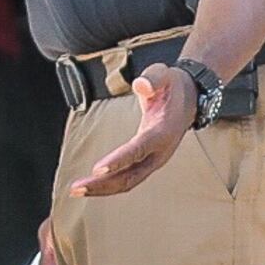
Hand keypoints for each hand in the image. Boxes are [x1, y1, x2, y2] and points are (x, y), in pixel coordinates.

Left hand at [70, 66, 193, 197]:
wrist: (188, 99)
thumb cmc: (171, 87)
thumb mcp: (164, 74)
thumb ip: (153, 78)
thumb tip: (141, 85)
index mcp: (163, 131)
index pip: (139, 149)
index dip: (119, 160)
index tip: (97, 169)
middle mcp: (160, 152)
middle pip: (131, 175)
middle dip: (103, 184)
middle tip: (76, 188)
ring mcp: (154, 160)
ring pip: (128, 182)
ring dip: (102, 189)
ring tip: (77, 190)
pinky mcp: (146, 162)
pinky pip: (127, 178)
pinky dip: (108, 185)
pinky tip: (90, 186)